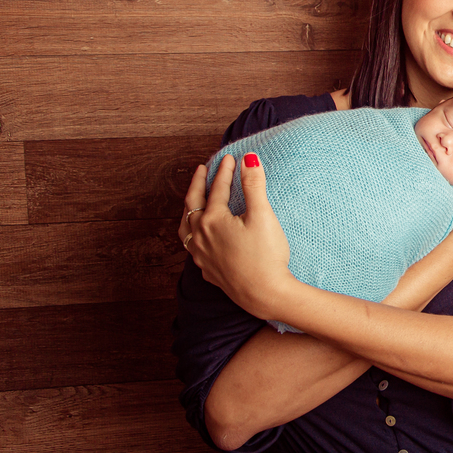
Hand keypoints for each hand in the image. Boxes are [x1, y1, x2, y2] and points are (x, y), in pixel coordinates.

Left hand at [180, 153, 295, 319]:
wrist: (264, 293)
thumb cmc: (265, 255)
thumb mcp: (262, 215)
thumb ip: (253, 185)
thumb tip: (249, 159)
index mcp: (212, 220)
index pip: (216, 189)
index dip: (224, 171)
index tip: (230, 158)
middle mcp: (200, 236)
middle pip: (193, 204)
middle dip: (198, 184)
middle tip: (203, 170)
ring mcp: (201, 255)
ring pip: (186, 227)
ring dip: (190, 210)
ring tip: (193, 201)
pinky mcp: (208, 270)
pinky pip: (192, 246)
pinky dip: (193, 233)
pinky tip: (200, 236)